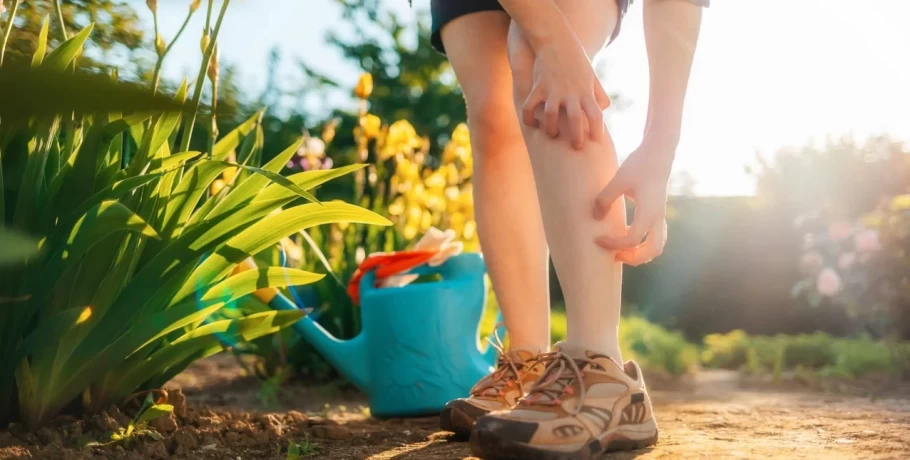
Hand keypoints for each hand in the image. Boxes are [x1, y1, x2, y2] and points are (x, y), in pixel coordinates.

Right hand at [522, 39, 610, 149]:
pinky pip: (530, 106)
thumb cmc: (575, 59)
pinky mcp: (538, 86)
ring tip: (552, 133)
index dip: (597, 129)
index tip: (596, 140)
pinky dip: (528, 118)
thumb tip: (604, 108)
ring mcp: (553, 90)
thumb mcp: (591, 74)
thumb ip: (598, 92)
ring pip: (551, 116)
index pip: (596, 114)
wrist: (556, 40)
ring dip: (551, 129)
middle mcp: (571, 93)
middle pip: (575, 119)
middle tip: (577, 147)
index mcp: (586, 91)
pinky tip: (531, 123)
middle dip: (576, 137)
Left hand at [592, 140, 673, 264]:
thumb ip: (605, 199)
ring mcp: (660, 215)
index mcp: (649, 212)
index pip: (632, 239)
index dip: (613, 243)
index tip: (597, 238)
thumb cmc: (639, 164)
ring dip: (641, 253)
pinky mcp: (659, 211)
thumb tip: (596, 217)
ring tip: (621, 250)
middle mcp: (658, 217)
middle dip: (634, 258)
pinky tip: (626, 234)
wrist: (659, 152)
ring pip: (658, 245)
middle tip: (615, 255)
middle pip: (653, 250)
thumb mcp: (618, 180)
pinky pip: (656, 235)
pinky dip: (643, 242)